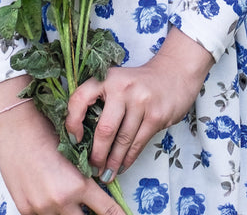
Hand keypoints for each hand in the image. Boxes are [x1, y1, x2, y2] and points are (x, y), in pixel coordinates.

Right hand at [0, 94, 125, 214]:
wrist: (17, 127)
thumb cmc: (47, 132)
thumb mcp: (75, 154)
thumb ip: (85, 178)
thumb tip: (97, 189)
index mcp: (78, 185)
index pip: (106, 210)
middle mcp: (61, 201)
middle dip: (90, 213)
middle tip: (91, 204)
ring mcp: (41, 208)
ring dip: (69, 211)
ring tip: (66, 192)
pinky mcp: (26, 210)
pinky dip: (50, 209)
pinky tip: (48, 193)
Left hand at [65, 27, 214, 180]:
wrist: (175, 73)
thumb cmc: (139, 83)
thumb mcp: (117, 81)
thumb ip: (101, 101)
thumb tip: (82, 137)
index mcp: (107, 77)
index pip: (80, 99)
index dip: (72, 122)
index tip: (74, 140)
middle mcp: (123, 87)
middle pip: (105, 129)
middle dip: (97, 154)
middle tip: (92, 168)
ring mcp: (142, 101)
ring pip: (122, 140)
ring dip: (113, 162)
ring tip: (106, 174)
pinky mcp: (156, 115)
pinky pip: (138, 143)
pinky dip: (128, 158)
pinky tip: (122, 166)